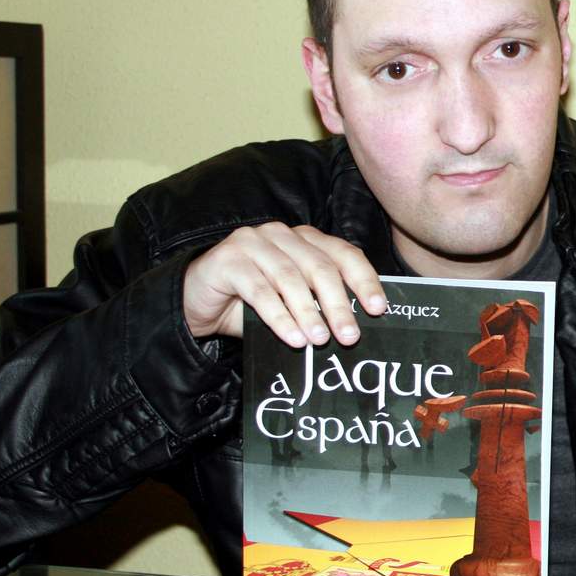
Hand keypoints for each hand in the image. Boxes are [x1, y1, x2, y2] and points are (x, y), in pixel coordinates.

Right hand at [182, 222, 386, 346]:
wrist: (197, 304)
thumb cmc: (249, 304)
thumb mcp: (291, 304)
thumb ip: (318, 306)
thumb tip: (355, 329)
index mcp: (304, 239)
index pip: (343, 254)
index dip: (363, 280)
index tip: (378, 309)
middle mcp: (281, 235)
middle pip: (319, 267)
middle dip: (338, 304)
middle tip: (350, 336)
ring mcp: (252, 242)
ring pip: (290, 278)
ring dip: (308, 312)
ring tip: (320, 340)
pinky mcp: (228, 259)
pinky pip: (259, 290)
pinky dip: (279, 317)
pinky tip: (293, 337)